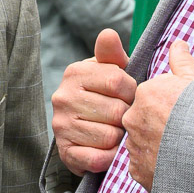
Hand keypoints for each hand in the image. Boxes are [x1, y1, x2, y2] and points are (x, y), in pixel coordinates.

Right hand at [52, 29, 136, 175]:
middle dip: (127, 117)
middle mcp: (63, 97)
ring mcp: (61, 126)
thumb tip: (109, 33)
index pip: (118, 81)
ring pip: (110, 137)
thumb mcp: (110, 70)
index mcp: (75, 72)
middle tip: (124, 118)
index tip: (129, 96)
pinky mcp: (65, 152)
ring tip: (117, 132)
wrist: (82, 130)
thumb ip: (112, 54)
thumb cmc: (104, 94)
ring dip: (120, 138)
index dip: (132, 92)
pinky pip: (98, 159)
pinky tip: (110, 150)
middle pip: (116, 111)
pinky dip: (110, 158)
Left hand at [123, 41, 193, 191]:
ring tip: (183, 152)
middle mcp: (134, 118)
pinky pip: (144, 165)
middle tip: (185, 133)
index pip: (153, 96)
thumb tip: (178, 44)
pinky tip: (176, 166)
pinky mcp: (138, 171)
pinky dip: (156, 166)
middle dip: (160, 124)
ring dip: (157, 146)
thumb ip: (183, 61)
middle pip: (144, 118)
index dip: (171, 103)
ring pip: (142, 142)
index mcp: (147, 93)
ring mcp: (134, 146)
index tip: (187, 112)